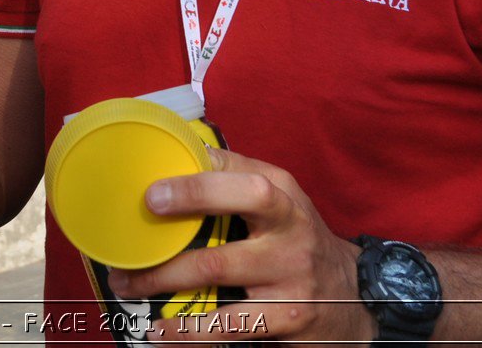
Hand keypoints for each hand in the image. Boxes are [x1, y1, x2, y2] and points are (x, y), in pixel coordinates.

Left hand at [104, 148, 373, 343]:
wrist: (356, 293)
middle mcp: (288, 233)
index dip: (194, 188)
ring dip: (166, 288)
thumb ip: (233, 175)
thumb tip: (174, 152)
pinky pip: (230, 327)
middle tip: (126, 260)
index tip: (151, 195)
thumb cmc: (297, 236)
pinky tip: (161, 333)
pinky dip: (190, 333)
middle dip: (167, 255)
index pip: (238, 180)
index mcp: (281, 194)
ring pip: (217, 282)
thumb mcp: (279, 197)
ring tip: (129, 290)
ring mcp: (290, 279)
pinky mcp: (288, 318)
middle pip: (222, 239)